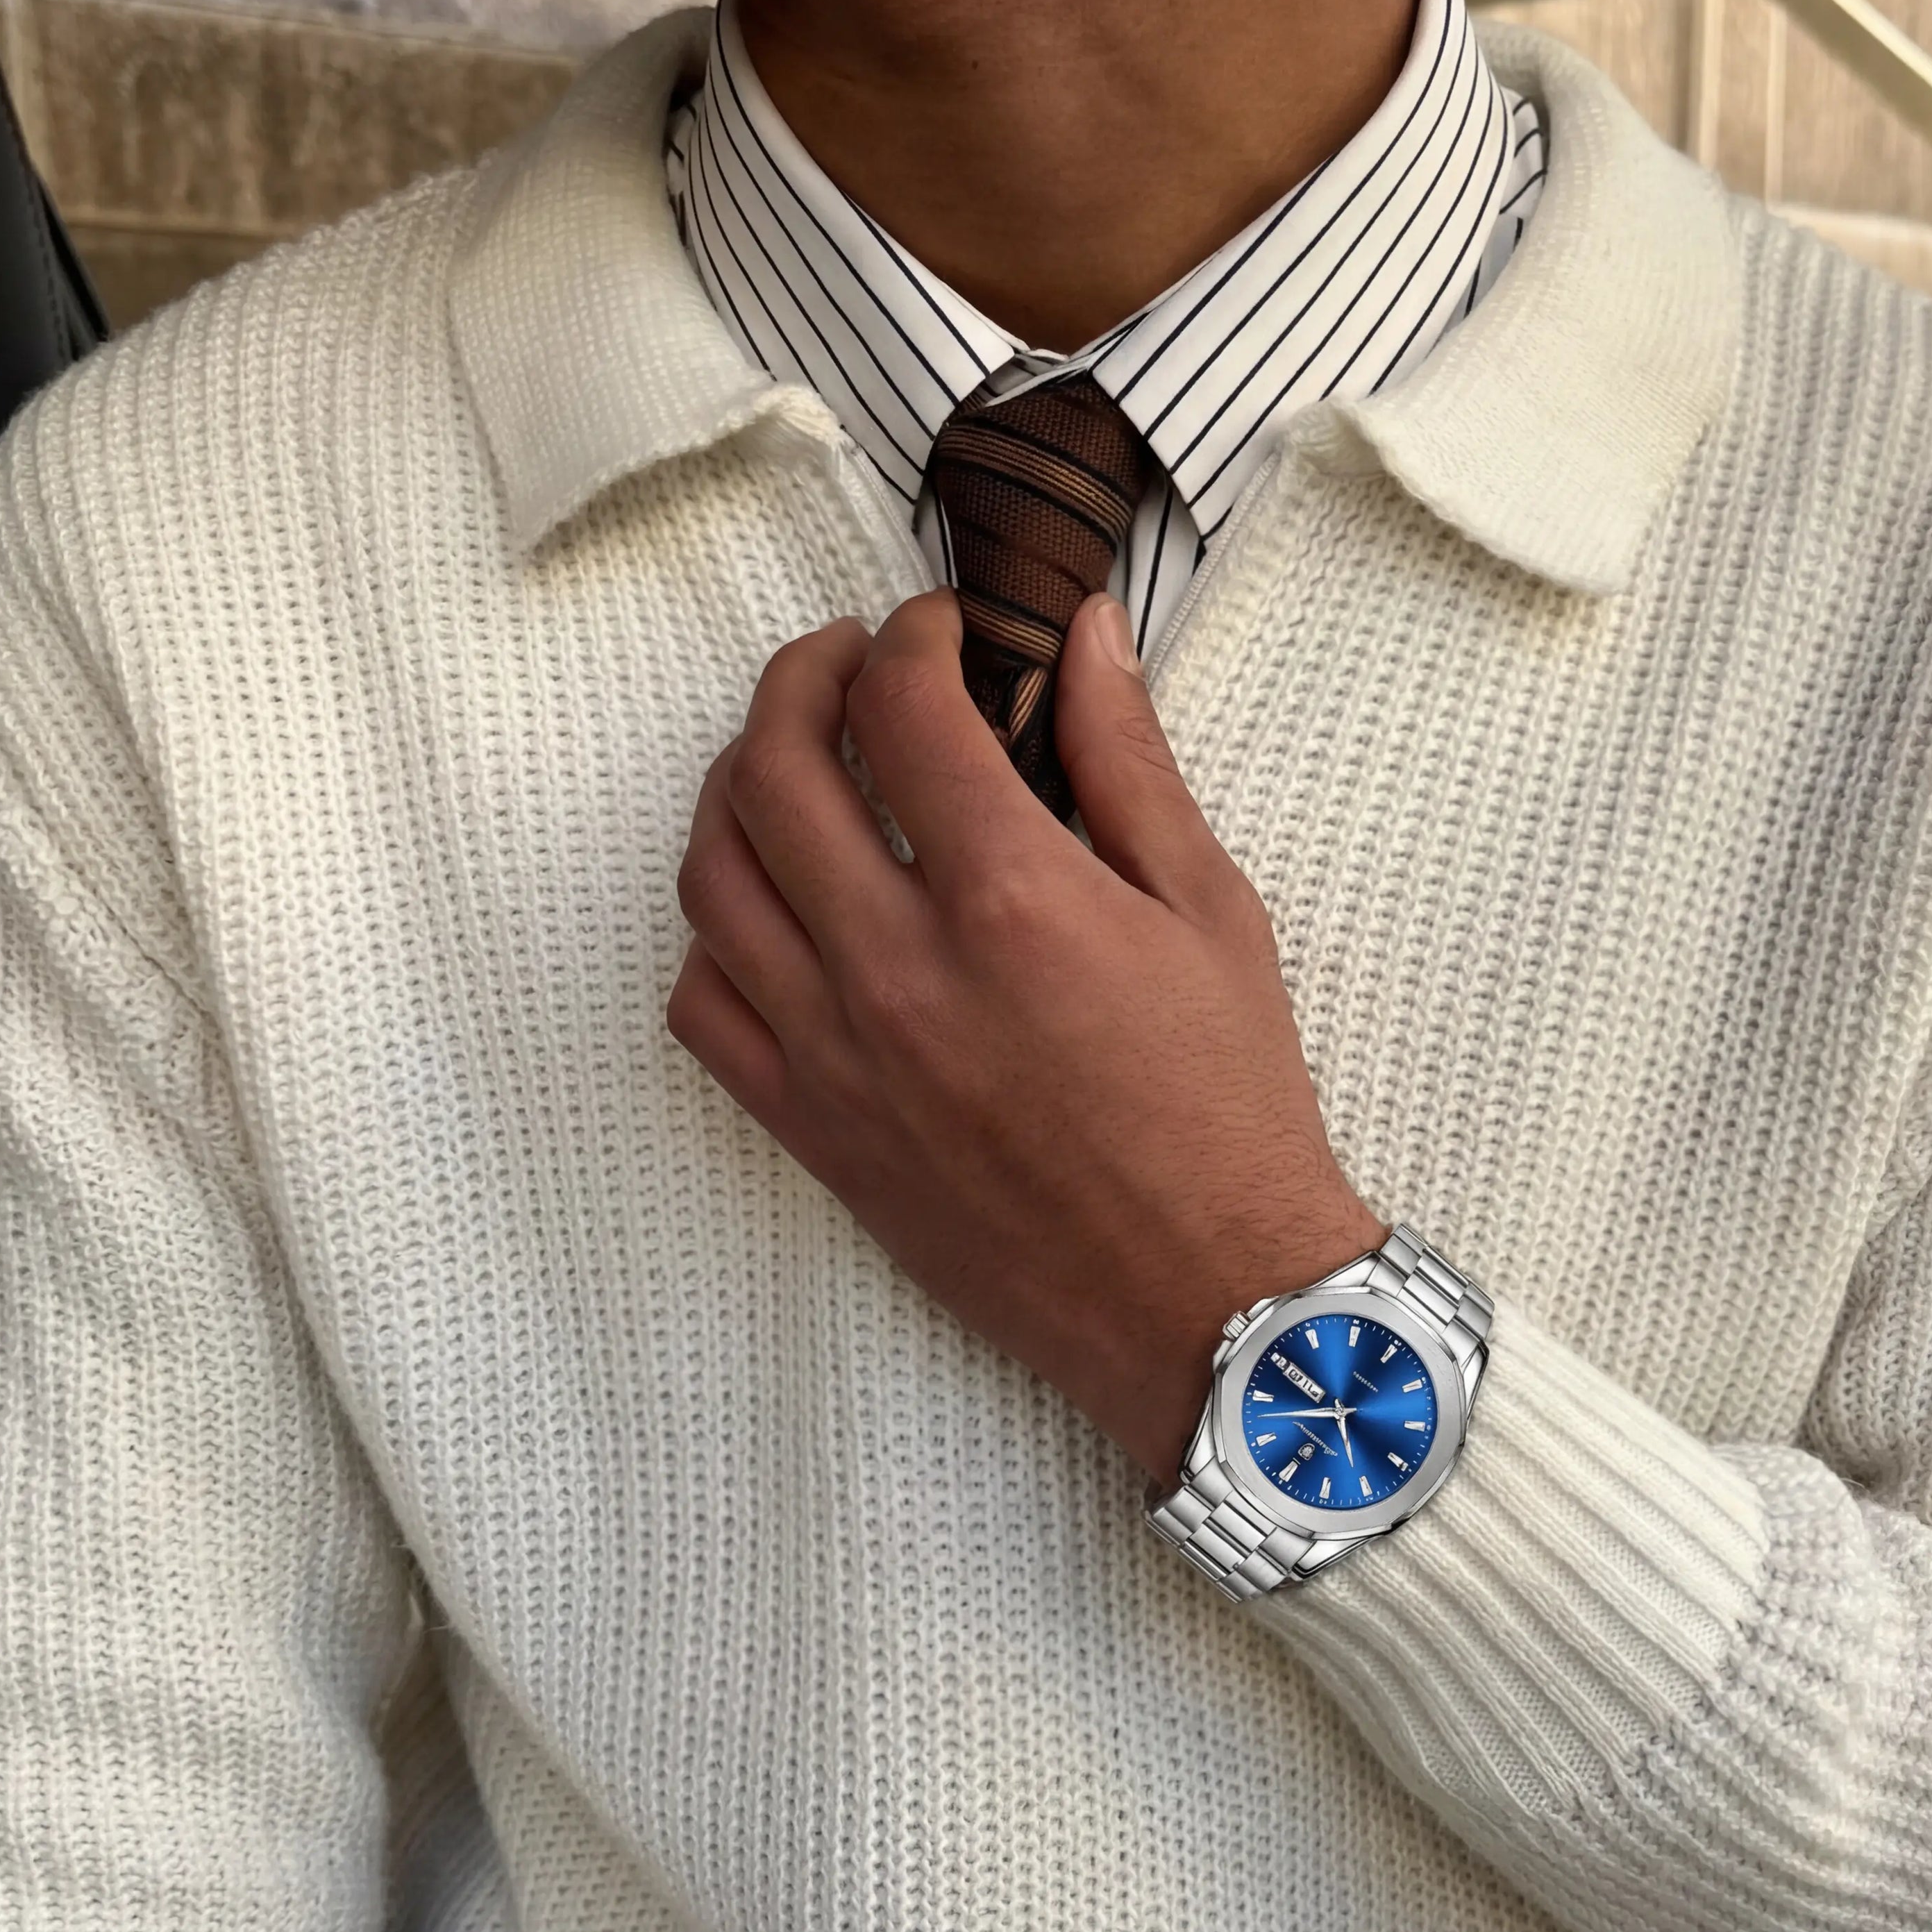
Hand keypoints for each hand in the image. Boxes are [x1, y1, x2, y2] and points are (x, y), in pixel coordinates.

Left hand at [667, 589, 1384, 1486]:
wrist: (1207, 1300)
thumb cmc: (1229, 1110)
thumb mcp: (1210, 913)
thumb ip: (1131, 761)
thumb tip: (1085, 634)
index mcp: (1013, 899)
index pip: (902, 705)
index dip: (911, 636)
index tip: (939, 631)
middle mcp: (901, 969)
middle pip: (774, 767)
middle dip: (802, 679)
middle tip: (845, 663)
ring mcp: (839, 1056)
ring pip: (711, 877)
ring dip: (735, 788)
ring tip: (790, 763)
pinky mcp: (815, 1132)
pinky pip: (702, 1006)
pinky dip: (714, 932)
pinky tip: (771, 909)